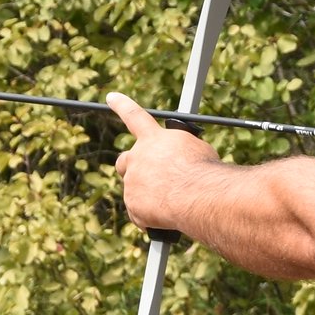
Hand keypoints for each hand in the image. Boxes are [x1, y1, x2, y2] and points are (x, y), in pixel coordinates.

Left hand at [107, 92, 220, 231]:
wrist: (197, 194)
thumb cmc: (203, 169)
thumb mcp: (196, 148)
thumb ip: (179, 151)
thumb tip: (181, 159)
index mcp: (153, 139)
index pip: (134, 115)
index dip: (122, 105)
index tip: (111, 96)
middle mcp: (137, 158)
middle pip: (125, 160)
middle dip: (131, 167)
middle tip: (146, 177)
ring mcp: (132, 182)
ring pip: (134, 190)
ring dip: (149, 195)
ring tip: (172, 202)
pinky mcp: (133, 205)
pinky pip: (139, 214)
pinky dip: (151, 217)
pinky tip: (166, 218)